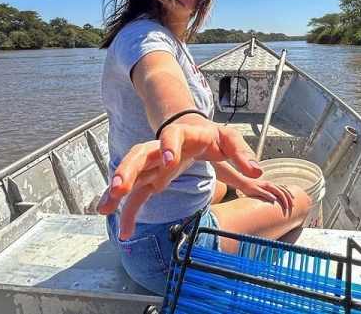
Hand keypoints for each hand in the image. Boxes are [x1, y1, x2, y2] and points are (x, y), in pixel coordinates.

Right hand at [95, 116, 260, 238]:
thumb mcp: (229, 140)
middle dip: (127, 171)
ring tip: (103, 208)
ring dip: (117, 190)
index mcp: (183, 136)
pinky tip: (123, 231)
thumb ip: (242, 154)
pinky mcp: (150, 180)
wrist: (191, 129)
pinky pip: (136, 196)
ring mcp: (152, 165)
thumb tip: (257, 171)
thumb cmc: (211, 136)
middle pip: (139, 155)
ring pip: (130, 175)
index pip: (173, 136)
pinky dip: (128, 212)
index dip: (169, 146)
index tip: (169, 161)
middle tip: (119, 187)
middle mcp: (161, 149)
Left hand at [237, 179, 295, 209]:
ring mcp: (270, 184)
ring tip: (293, 199)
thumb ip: (265, 195)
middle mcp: (270, 184)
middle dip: (289, 198)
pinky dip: (284, 189)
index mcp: (268, 185)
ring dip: (288, 193)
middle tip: (293, 206)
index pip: (280, 192)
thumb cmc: (248, 188)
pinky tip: (285, 190)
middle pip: (283, 190)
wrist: (242, 182)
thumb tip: (275, 198)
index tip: (287, 207)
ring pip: (282, 187)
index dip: (285, 200)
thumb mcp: (256, 192)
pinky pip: (279, 186)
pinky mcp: (268, 185)